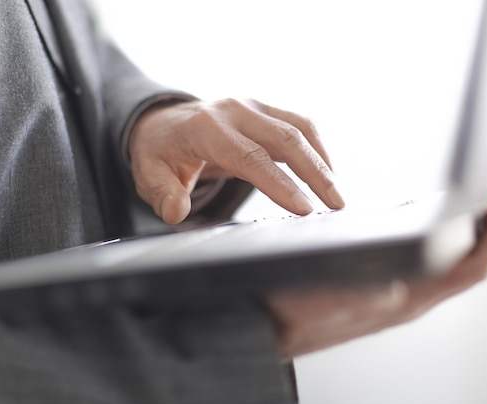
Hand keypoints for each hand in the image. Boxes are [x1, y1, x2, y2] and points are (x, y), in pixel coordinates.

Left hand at [128, 98, 344, 223]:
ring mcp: (253, 107)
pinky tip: (326, 174)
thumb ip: (163, 193)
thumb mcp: (149, 174)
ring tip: (337, 194)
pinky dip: (317, 148)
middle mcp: (235, 111)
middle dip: (315, 173)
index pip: (251, 157)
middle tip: (336, 205)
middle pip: (286, 138)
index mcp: (206, 128)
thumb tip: (176, 212)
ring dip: (322, 160)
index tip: (304, 208)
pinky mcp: (266, 110)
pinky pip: (300, 124)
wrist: (165, 123)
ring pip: (299, 128)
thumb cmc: (161, 152)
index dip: (280, 184)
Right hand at [265, 180, 486, 358]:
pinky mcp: (389, 285)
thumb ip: (357, 297)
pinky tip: (443, 219)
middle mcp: (411, 297)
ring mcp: (402, 292)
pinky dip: (451, 236)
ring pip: (457, 262)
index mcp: (404, 300)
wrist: (265, 323)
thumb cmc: (288, 312)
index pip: (472, 266)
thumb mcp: (316, 301)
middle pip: (473, 261)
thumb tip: (393, 286)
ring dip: (477, 229)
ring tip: (486, 199)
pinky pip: (435, 262)